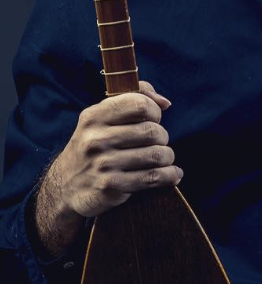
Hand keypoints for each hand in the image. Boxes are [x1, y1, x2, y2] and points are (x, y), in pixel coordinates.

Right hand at [53, 80, 181, 217]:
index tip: (154, 119)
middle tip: (158, 142)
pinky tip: (173, 173)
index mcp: (95, 116)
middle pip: (152, 131)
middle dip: (162, 137)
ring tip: (164, 158)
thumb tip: (165, 103)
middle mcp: (96, 140)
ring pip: (156, 155)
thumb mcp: (103, 115)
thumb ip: (136, 96)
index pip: (139, 104)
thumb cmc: (95, 142)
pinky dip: (170, 175)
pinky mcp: (110, 188)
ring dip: (167, 156)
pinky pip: (153, 178)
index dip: (154, 111)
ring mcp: (103, 165)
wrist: (65, 185)